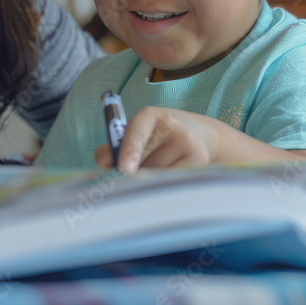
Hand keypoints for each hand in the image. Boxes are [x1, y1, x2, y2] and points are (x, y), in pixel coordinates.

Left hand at [94, 106, 217, 172]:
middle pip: (145, 161)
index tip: (124, 169)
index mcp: (150, 116)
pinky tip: (168, 182)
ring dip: (151, 182)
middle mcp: (173, 127)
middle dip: (135, 174)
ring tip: (158, 172)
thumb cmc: (158, 138)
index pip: (137, 131)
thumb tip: (104, 164)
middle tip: (133, 177)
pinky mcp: (200, 162)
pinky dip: (165, 188)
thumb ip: (112, 147)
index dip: (130, 150)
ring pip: (158, 175)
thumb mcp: (136, 134)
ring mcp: (190, 144)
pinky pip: (174, 182)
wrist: (201, 135)